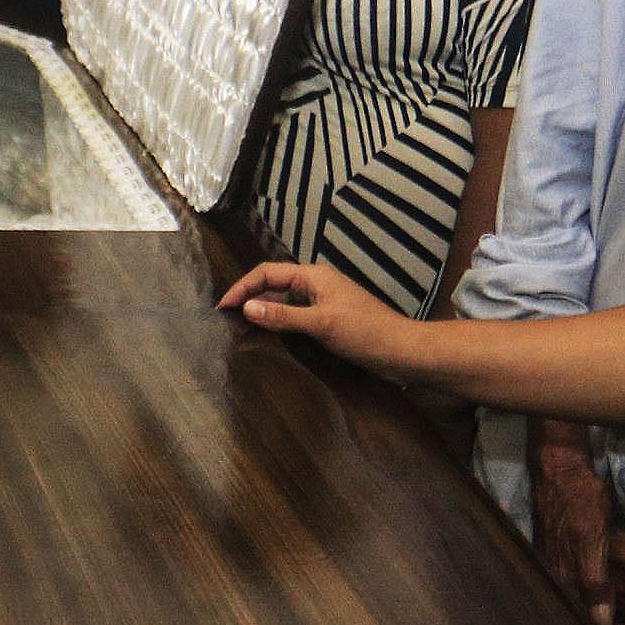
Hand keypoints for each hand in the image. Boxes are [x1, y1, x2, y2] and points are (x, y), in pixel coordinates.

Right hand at [218, 258, 422, 376]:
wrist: (401, 351)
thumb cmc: (365, 332)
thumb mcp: (321, 324)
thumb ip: (283, 317)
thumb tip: (248, 308)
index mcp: (314, 276)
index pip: (268, 272)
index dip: (243, 287)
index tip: (223, 306)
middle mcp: (316, 284)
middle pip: (273, 285)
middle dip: (249, 297)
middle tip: (226, 318)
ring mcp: (322, 302)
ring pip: (283, 301)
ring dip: (263, 311)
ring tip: (240, 327)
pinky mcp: (327, 320)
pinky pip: (295, 316)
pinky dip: (278, 323)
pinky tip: (268, 336)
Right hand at [529, 420, 615, 624]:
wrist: (559, 472)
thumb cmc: (579, 503)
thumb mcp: (591, 541)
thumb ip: (595, 584)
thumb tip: (601, 623)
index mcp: (564, 581)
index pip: (587, 620)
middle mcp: (557, 580)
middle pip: (584, 613)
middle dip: (610, 619)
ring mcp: (556, 567)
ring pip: (582, 599)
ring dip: (605, 605)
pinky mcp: (559, 555)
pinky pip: (578, 583)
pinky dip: (597, 589)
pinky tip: (613, 584)